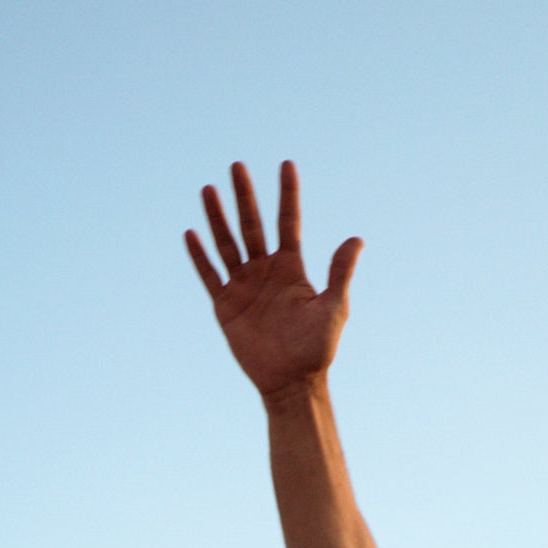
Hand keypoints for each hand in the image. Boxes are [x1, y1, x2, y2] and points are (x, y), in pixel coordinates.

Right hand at [185, 161, 361, 400]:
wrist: (291, 382)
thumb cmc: (317, 349)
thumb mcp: (334, 308)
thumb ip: (339, 273)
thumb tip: (356, 239)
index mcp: (291, 269)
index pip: (289, 222)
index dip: (288, 194)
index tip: (286, 164)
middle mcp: (265, 272)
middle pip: (253, 225)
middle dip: (245, 196)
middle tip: (237, 166)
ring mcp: (244, 287)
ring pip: (228, 244)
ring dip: (218, 217)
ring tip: (208, 189)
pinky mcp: (225, 306)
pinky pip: (210, 275)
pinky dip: (200, 256)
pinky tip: (191, 233)